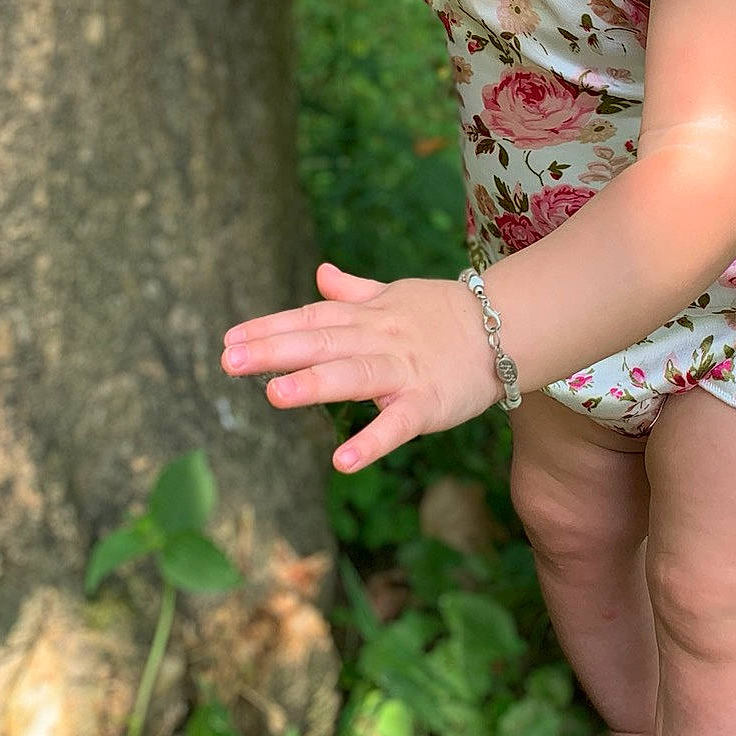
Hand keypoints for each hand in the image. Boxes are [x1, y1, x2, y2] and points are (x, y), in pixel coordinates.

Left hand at [222, 261, 503, 472]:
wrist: (507, 328)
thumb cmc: (445, 315)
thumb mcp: (397, 296)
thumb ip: (354, 292)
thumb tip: (320, 274)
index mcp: (367, 317)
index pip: (310, 319)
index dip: (270, 328)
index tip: (229, 338)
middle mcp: (379, 340)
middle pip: (321, 343)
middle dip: (274, 351)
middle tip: (230, 360)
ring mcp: (403, 372)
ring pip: (353, 376)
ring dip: (314, 385)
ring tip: (273, 395)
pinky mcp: (428, 404)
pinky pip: (397, 424)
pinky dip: (372, 442)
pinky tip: (342, 460)